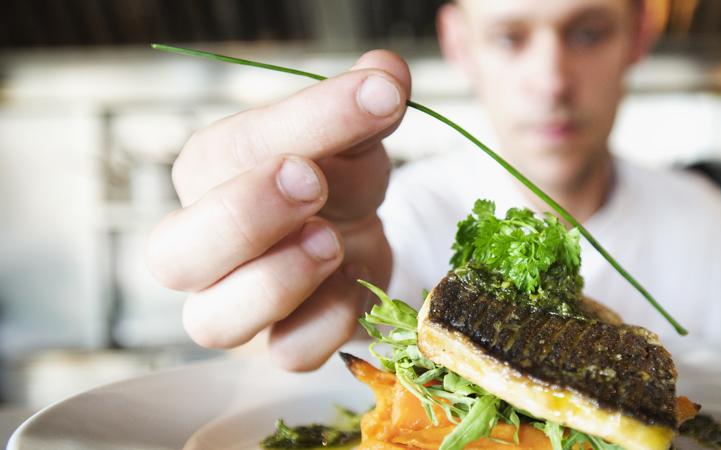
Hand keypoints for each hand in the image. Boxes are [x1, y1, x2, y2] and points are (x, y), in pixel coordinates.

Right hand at [146, 50, 410, 370]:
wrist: (358, 235)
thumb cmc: (336, 178)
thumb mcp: (354, 133)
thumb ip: (366, 103)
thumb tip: (387, 73)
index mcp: (209, 173)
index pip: (229, 151)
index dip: (305, 123)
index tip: (376, 98)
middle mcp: (202, 247)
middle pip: (173, 254)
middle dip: (243, 216)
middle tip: (312, 182)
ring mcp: (235, 306)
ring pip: (213, 321)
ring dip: (277, 281)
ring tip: (332, 241)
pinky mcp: (279, 348)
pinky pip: (287, 354)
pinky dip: (326, 324)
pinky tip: (356, 285)